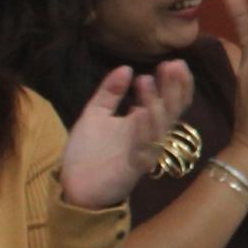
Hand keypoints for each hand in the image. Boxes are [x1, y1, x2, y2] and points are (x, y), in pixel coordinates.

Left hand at [62, 61, 195, 209]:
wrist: (74, 186)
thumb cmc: (88, 152)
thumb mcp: (95, 114)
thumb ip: (109, 92)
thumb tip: (126, 68)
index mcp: (142, 122)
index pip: (167, 100)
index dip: (172, 82)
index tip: (171, 61)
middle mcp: (149, 134)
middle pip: (171, 110)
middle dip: (174, 88)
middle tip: (173, 65)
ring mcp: (144, 150)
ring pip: (160, 126)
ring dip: (157, 103)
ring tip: (148, 81)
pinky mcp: (134, 166)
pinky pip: (145, 147)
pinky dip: (145, 129)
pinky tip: (141, 111)